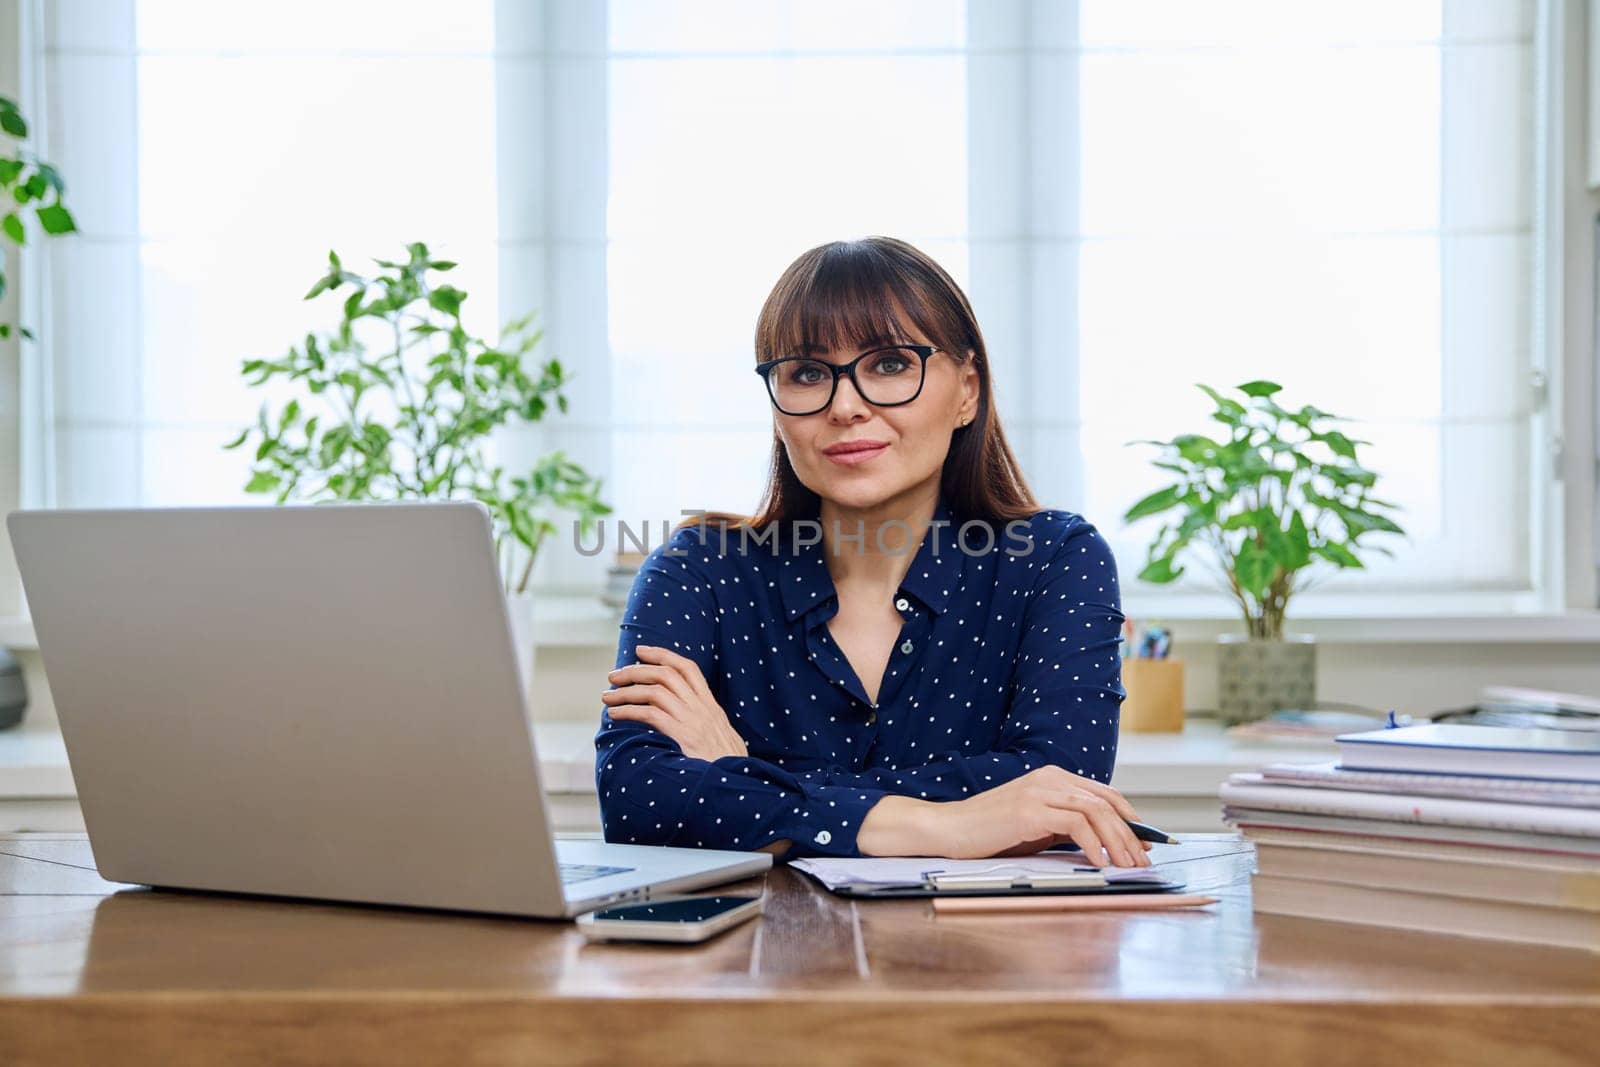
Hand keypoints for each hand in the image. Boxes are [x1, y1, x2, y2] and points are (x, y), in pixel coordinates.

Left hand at [599, 644, 747, 761]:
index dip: (663, 655)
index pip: (688, 669)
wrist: (738, 788)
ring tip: (606, 697)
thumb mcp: (723, 741)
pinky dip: (628, 710)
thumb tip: (686, 725)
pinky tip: (614, 715)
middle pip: (666, 674)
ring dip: (625, 691)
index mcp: (711, 707)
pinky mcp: (682, 737)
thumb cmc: (727, 769)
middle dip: (635, 670)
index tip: (641, 651)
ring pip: (654, 691)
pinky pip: (649, 714)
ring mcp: (693, 721)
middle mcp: (702, 709)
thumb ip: (706, 728)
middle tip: (613, 675)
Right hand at [937, 766, 1152, 866]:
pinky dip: (1094, 845)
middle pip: (1107, 803)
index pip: (1106, 794)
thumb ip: (1066, 827)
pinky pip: (1076, 825)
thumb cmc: (990, 832)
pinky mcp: (1030, 810)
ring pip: (1097, 811)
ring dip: (1119, 841)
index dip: (1131, 820)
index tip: (1145, 845)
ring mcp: (1040, 791)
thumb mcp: (1037, 827)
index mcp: (1054, 778)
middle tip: (1142, 863)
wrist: (949, 829)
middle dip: (1131, 835)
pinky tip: (1099, 863)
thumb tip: (1105, 844)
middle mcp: (1051, 779)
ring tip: (1127, 867)